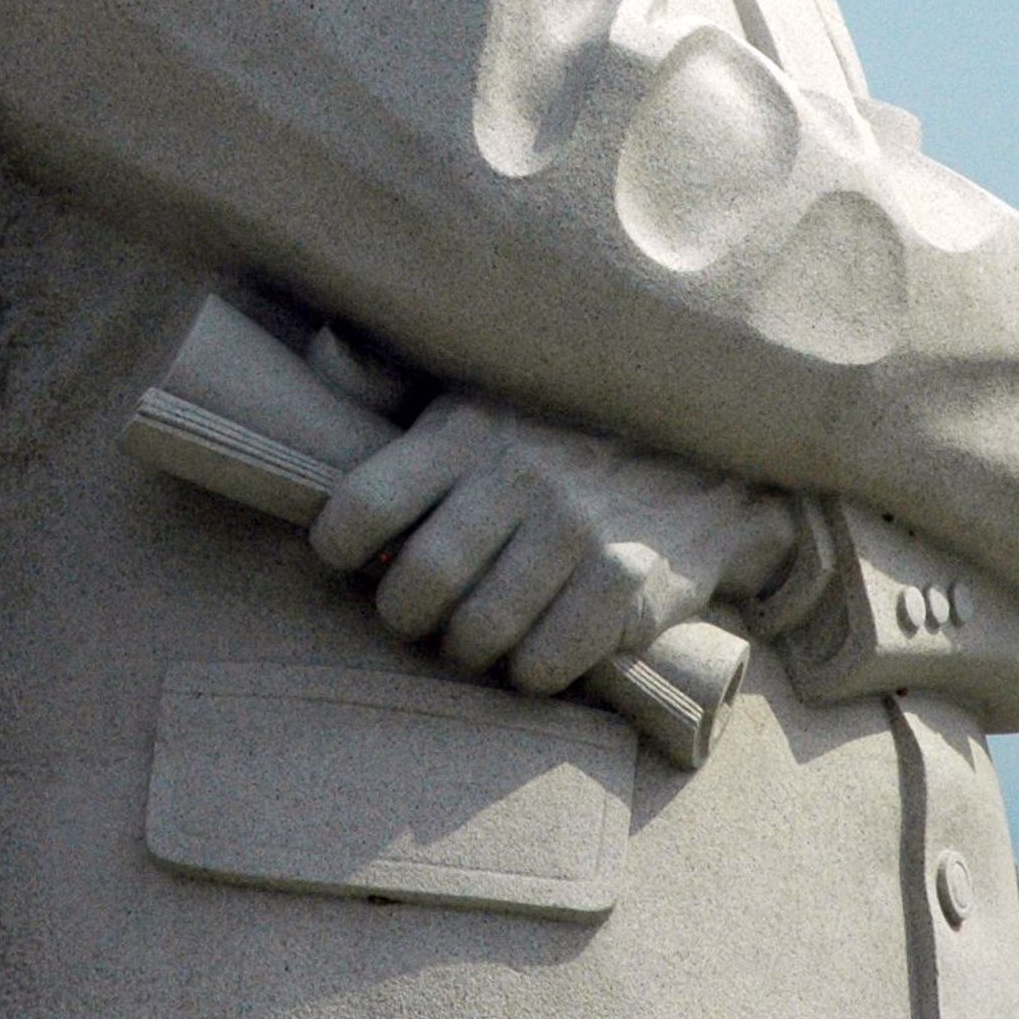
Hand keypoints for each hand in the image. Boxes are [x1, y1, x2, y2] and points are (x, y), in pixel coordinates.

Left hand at [309, 395, 797, 696]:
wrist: (697, 451)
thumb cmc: (556, 427)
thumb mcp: (474, 385)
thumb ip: (391, 377)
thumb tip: (321, 348)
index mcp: (463, 428)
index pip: (363, 507)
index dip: (341, 548)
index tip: (355, 558)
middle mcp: (516, 474)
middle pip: (417, 586)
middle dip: (405, 615)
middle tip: (420, 611)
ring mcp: (575, 528)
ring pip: (479, 633)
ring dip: (469, 648)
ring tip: (479, 630)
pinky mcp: (627, 579)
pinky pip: (548, 662)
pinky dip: (532, 670)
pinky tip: (537, 647)